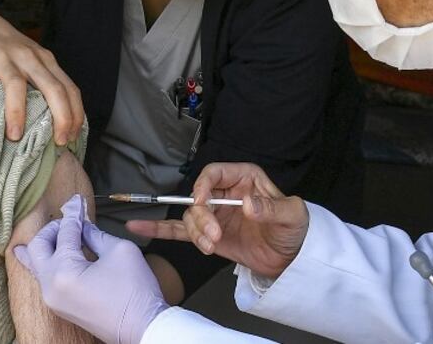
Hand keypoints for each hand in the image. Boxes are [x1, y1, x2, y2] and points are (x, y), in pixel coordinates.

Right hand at [0, 1, 83, 144]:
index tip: (73, 137)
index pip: (69, 88)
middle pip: (51, 87)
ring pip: (15, 85)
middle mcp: (27, 57)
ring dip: (17, 113)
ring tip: (15, 137)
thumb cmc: (9, 48)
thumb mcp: (33, 59)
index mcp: (45, 60)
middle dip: (60, 117)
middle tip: (59, 142)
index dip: (75, 114)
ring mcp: (1, 58)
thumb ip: (46, 81)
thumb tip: (60, 122)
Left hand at [13, 195, 167, 343]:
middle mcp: (51, 287)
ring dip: (46, 246)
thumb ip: (95, 234)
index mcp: (64, 271)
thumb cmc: (135, 291)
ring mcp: (53, 300)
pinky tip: (53, 254)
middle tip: (69, 220)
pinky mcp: (61, 308)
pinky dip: (49, 263)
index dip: (73, 213)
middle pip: (37, 247)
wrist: (143, 328)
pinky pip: (45, 279)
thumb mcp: (119, 250)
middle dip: (51, 229)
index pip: (65, 233)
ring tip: (55, 232)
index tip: (77, 200)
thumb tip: (83, 226)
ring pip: (36, 265)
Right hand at [126, 163, 308, 279]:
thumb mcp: (292, 215)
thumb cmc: (295, 229)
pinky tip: (138, 227)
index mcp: (243, 178)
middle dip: (202, 219)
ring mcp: (214, 215)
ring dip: (196, 233)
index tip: (204, 203)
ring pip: (190, 218)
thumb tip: (249, 205)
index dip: (204, 186)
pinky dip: (159, 230)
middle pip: (198, 198)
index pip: (214, 173)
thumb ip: (271, 208)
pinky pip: (180, 231)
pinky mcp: (208, 235)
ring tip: (211, 247)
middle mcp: (225, 193)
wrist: (292, 259)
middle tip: (214, 237)